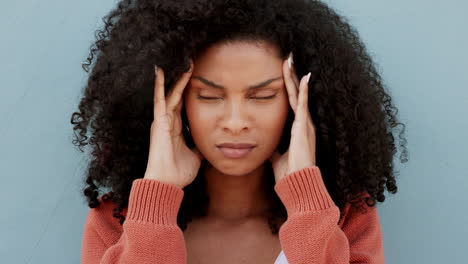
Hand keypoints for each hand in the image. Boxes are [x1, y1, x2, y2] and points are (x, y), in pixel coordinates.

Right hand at [144, 60, 203, 187]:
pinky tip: (160, 70)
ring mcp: (162, 121)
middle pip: (177, 95)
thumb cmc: (179, 172)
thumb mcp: (196, 157)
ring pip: (170, 93)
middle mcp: (167, 121)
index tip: (196, 77)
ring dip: (176, 78)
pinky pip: (160, 100)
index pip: (183, 104)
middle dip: (183, 79)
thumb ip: (200, 148)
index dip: (188, 91)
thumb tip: (209, 145)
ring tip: (184, 61)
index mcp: (176, 128)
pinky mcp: (159, 122)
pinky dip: (158, 85)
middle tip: (191, 62)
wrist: (167, 184)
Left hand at [269, 52, 316, 182]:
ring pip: (299, 95)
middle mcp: (304, 124)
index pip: (292, 102)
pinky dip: (304, 90)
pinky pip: (303, 105)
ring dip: (294, 77)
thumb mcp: (276, 155)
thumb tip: (263, 141)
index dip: (288, 86)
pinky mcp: (303, 128)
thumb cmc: (288, 173)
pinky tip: (304, 76)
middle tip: (287, 57)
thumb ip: (273, 146)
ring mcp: (305, 125)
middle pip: (296, 94)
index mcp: (298, 129)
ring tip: (290, 59)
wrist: (296, 185)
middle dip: (291, 76)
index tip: (282, 71)